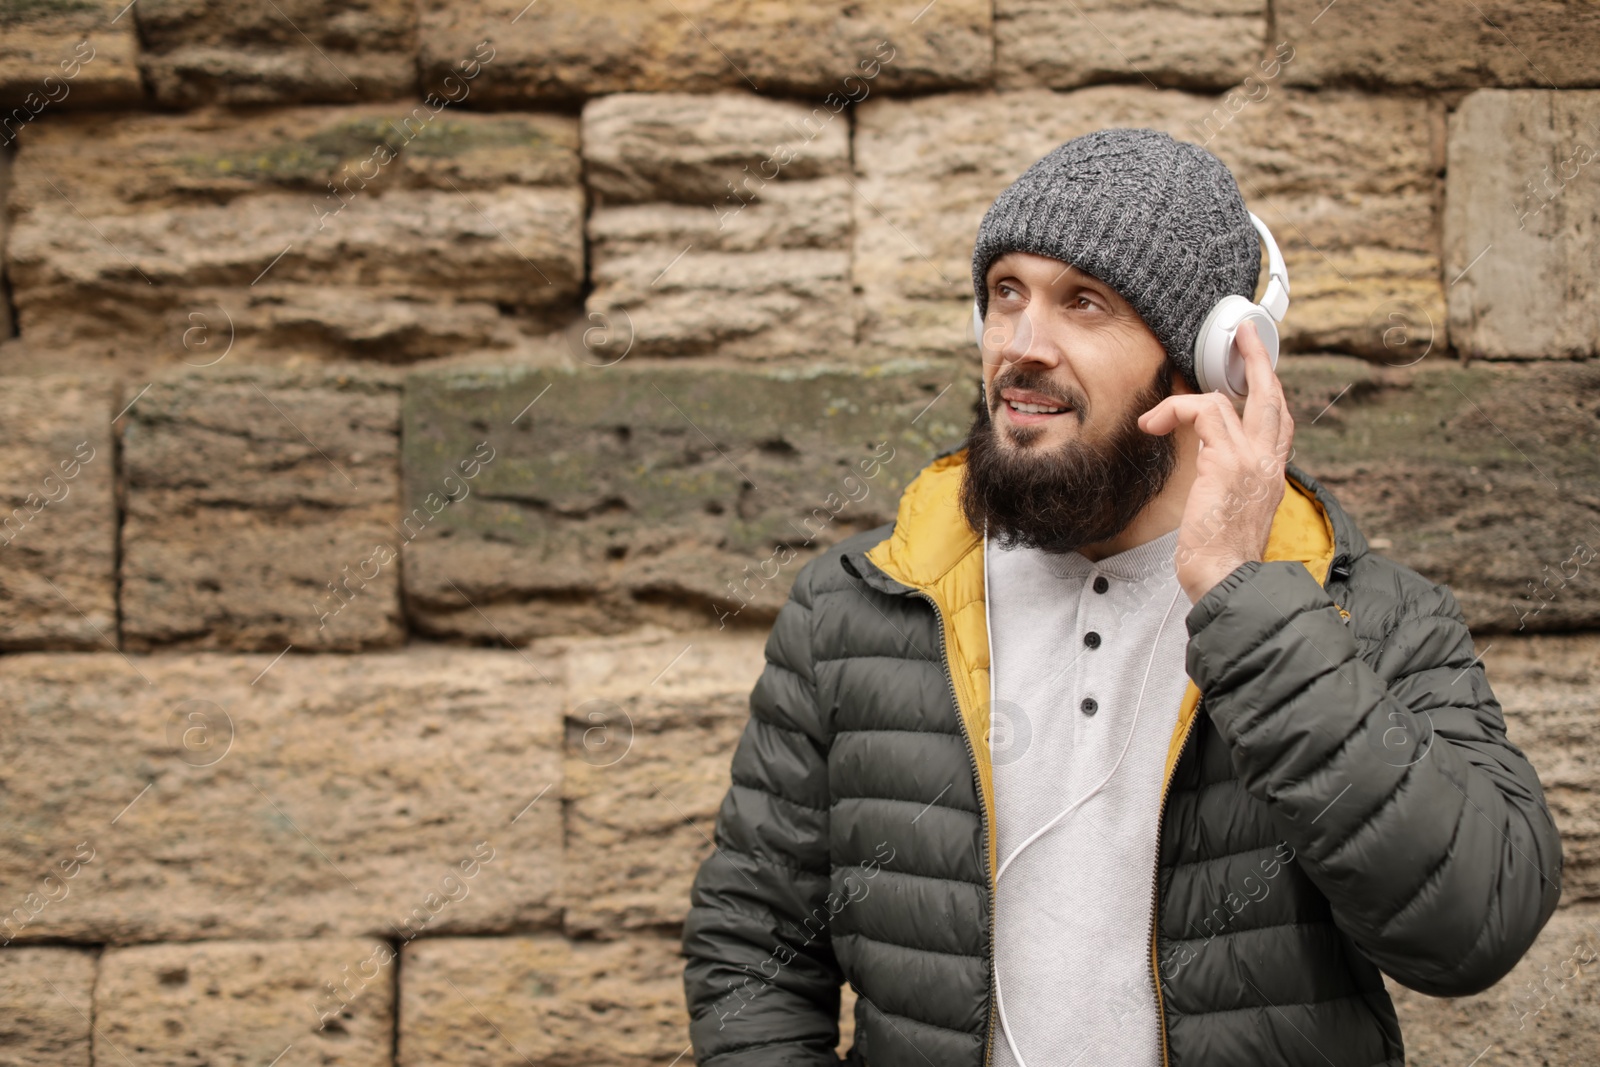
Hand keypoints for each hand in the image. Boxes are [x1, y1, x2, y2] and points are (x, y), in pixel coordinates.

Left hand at [1137, 320, 1293, 603]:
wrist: (1227, 579)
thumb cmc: (1222, 557)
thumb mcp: (1230, 514)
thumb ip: (1227, 485)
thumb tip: (1208, 471)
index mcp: (1271, 474)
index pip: (1278, 420)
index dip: (1268, 391)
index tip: (1255, 372)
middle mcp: (1268, 462)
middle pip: (1272, 396)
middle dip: (1258, 359)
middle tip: (1245, 333)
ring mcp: (1252, 459)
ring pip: (1231, 399)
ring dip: (1189, 396)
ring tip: (1158, 413)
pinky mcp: (1227, 460)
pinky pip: (1202, 411)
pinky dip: (1175, 410)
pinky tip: (1154, 427)